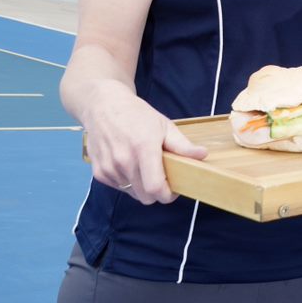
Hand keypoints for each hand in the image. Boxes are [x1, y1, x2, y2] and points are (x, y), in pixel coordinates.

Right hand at [82, 83, 206, 204]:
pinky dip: (126, 182)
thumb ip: (182, 145)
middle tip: (161, 177)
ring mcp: (109, 168)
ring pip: (132, 193)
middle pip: (145, 196)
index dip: (167, 195)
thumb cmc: (137, 115)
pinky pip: (119, 187)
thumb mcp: (164, 126)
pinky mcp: (98, 172)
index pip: (155, 188)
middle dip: (156, 192)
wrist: (104, 105)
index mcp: (143, 149)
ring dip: (140, 186)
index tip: (173, 190)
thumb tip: (202, 155)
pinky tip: (128, 164)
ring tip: (143, 166)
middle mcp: (124, 161)